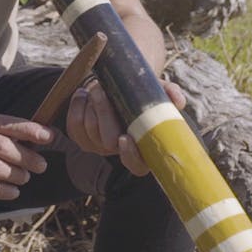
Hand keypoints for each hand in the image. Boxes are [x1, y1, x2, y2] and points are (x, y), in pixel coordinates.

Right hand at [0, 112, 52, 199]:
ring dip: (16, 175)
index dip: (30, 130)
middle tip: (40, 166)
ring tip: (24, 178)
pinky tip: (13, 192)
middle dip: (27, 157)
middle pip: (3, 147)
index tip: (48, 137)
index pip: (7, 124)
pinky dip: (3, 191)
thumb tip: (34, 139)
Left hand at [65, 78, 186, 175]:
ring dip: (90, 104)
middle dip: (103, 112)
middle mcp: (120, 150)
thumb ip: (170, 94)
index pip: (137, 166)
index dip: (130, 156)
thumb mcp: (158, 91)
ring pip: (89, 129)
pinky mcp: (81, 137)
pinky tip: (84, 94)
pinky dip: (77, 105)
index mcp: (142, 147)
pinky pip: (73, 125)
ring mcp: (98, 146)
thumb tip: (177, 100)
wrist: (117, 85)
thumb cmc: (141, 92)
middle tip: (102, 89)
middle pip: (108, 140)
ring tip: (97, 86)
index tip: (125, 137)